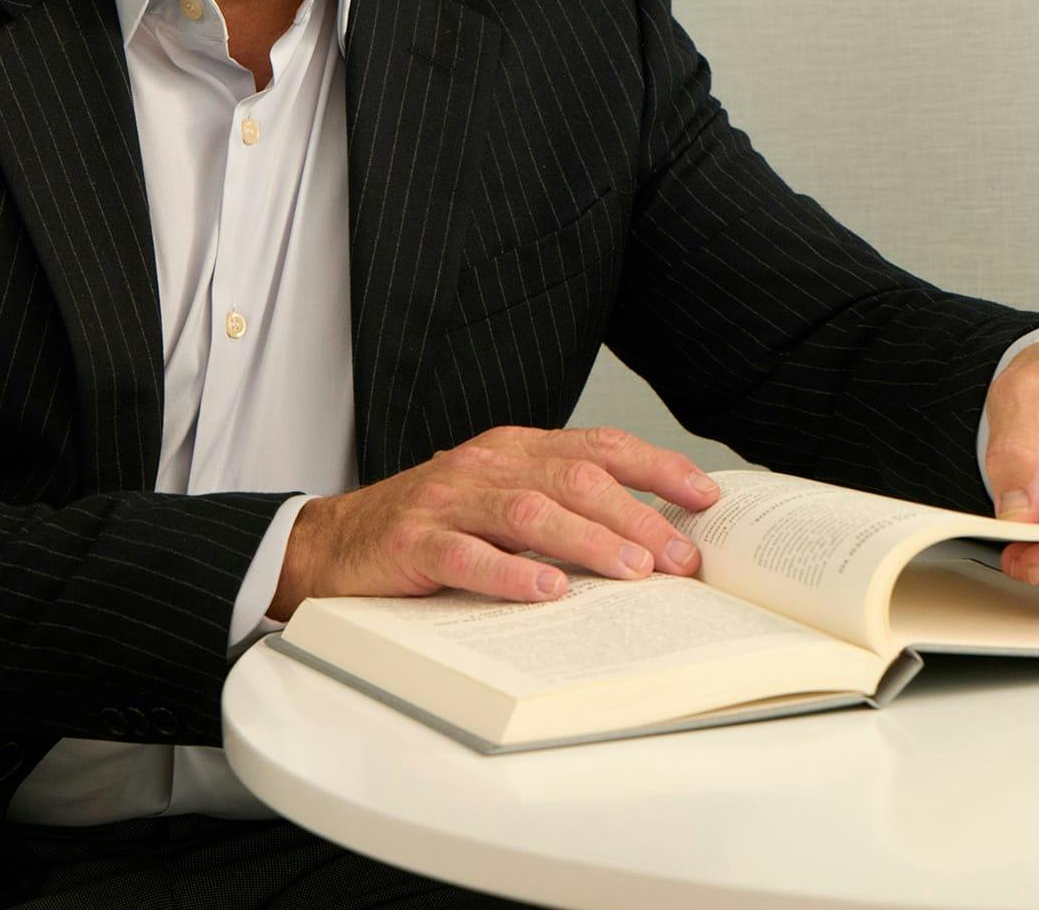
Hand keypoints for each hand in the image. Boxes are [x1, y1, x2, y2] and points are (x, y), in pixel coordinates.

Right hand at [268, 425, 719, 619]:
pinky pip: (466, 554)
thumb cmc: (432, 527)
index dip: (657, 469)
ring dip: (589, 542)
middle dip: (637, 518)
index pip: (600, 447)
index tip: (706, 498)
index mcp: (515, 450)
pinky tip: (547, 591)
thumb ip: (561, 508)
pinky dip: (510, 573)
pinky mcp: (412, 543)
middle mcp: (486, 465)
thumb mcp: (500, 503)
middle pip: (575, 479)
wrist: (332, 545)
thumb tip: (653, 541)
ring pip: (530, 512)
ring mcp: (447, 500)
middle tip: (681, 559)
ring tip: (633, 571)